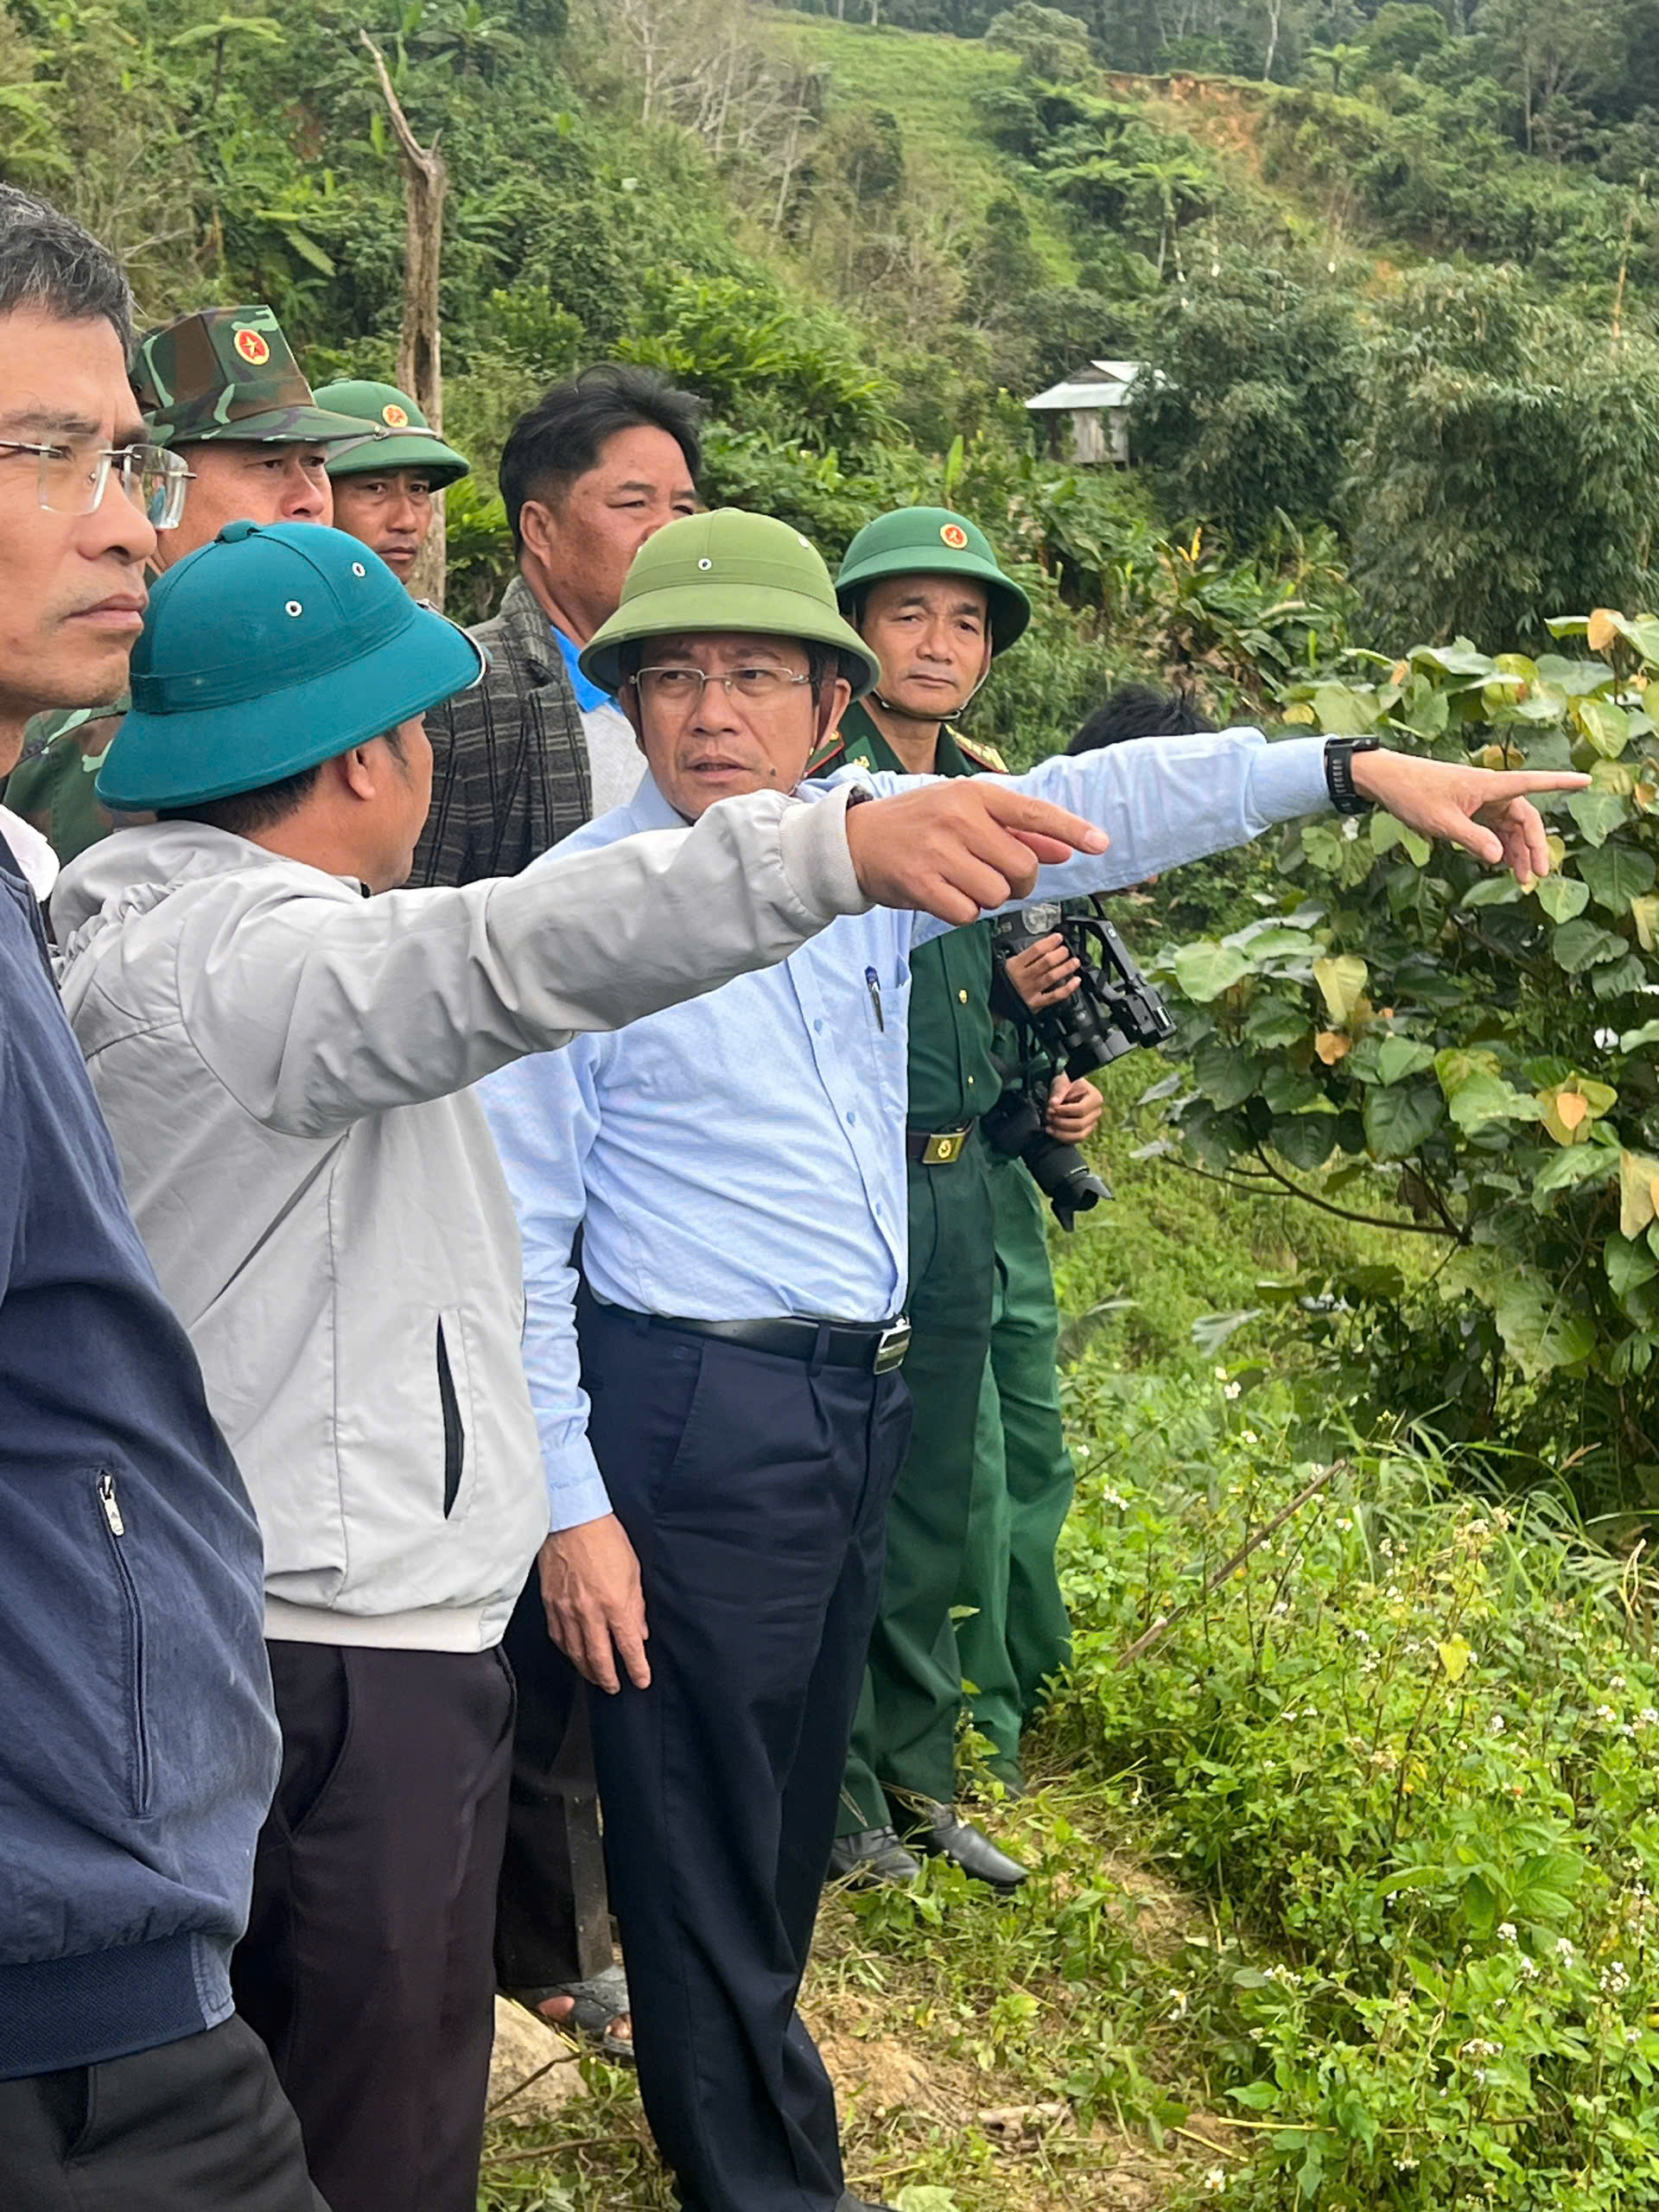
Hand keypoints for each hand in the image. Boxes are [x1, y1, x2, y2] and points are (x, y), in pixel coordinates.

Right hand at [535, 1517, 648, 1693]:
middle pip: (599, 1659)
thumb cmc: (606, 1539)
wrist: (572, 1520)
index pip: (628, 1647)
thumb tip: (640, 1632)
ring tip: (595, 1677)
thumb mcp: (633, 1571)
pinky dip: (567, 1651)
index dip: (637, 1668)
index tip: (642, 1680)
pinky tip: (574, 1654)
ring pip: (576, 1653)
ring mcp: (566, 1610)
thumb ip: (636, 1606)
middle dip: (609, 1678)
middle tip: (615, 1688)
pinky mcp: (550, 1604)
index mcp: (615, 1604)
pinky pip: (559, 1637)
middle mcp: (590, 1613)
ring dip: (587, 1670)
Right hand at [845, 781, 1107, 926]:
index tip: (1101, 843)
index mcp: (974, 795)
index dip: (1071, 829)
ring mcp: (939, 852)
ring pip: (997, 895)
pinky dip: (964, 912)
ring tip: (962, 882)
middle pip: (1023, 868)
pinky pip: (968, 914)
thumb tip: (1065, 849)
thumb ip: (1016, 831)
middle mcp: (959, 819)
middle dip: (1020, 883)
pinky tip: (945, 896)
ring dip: (988, 899)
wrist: (854, 841)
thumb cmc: (918, 825)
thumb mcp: (965, 813)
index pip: (1034, 813)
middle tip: (998, 878)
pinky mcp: (922, 884)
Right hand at [1004, 931, 1080, 1011]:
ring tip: (1075, 962)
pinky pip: (1055, 995)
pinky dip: (1068, 988)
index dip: (1050, 942)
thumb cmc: (999, 984)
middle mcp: (1024, 977)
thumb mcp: (1005, 965)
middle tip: (1066, 950)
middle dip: (1060, 953)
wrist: (992, 1006)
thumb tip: (1041, 946)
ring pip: (1053, 976)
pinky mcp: (1036, 1003)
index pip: (1036, 950)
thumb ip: (1021, 956)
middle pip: (1047, 962)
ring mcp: (1031, 990)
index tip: (1059, 938)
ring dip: (1067, 967)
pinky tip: (1076, 980)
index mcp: (1015, 965)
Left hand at [1044, 1071, 1101, 1143]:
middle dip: (1061, 1122)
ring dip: (1061, 1133)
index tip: (1052, 1107)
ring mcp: (1092, 1123)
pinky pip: (1075, 1140)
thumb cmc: (1066, 1083)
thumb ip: (1058, 1091)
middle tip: (1048, 1116)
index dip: (1064, 1111)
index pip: (1081, 1110)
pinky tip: (1052, 1131)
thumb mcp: (1062, 1081)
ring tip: (1048, 1126)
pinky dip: (1062, 1137)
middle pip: (1080, 1124)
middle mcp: (1096, 1112)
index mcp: (1095, 1098)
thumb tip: (1053, 1104)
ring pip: (1079, 1135)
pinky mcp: (1085, 1131)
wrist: (1067, 1089)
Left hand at [1352, 753, 1588, 887]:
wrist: (1388, 781)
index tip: (1587, 781)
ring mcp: (1481, 800)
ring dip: (1517, 851)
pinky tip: (1501, 865)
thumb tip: (1500, 858)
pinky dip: (1500, 846)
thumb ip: (1473, 839)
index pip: (1535, 782)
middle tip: (1536, 876)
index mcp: (1490, 785)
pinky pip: (1493, 829)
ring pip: (1510, 827)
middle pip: (1525, 818)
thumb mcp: (1442, 822)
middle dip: (1534, 846)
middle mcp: (1491, 791)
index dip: (1562, 782)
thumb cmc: (1414, 794)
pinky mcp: (1470, 808)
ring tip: (1520, 880)